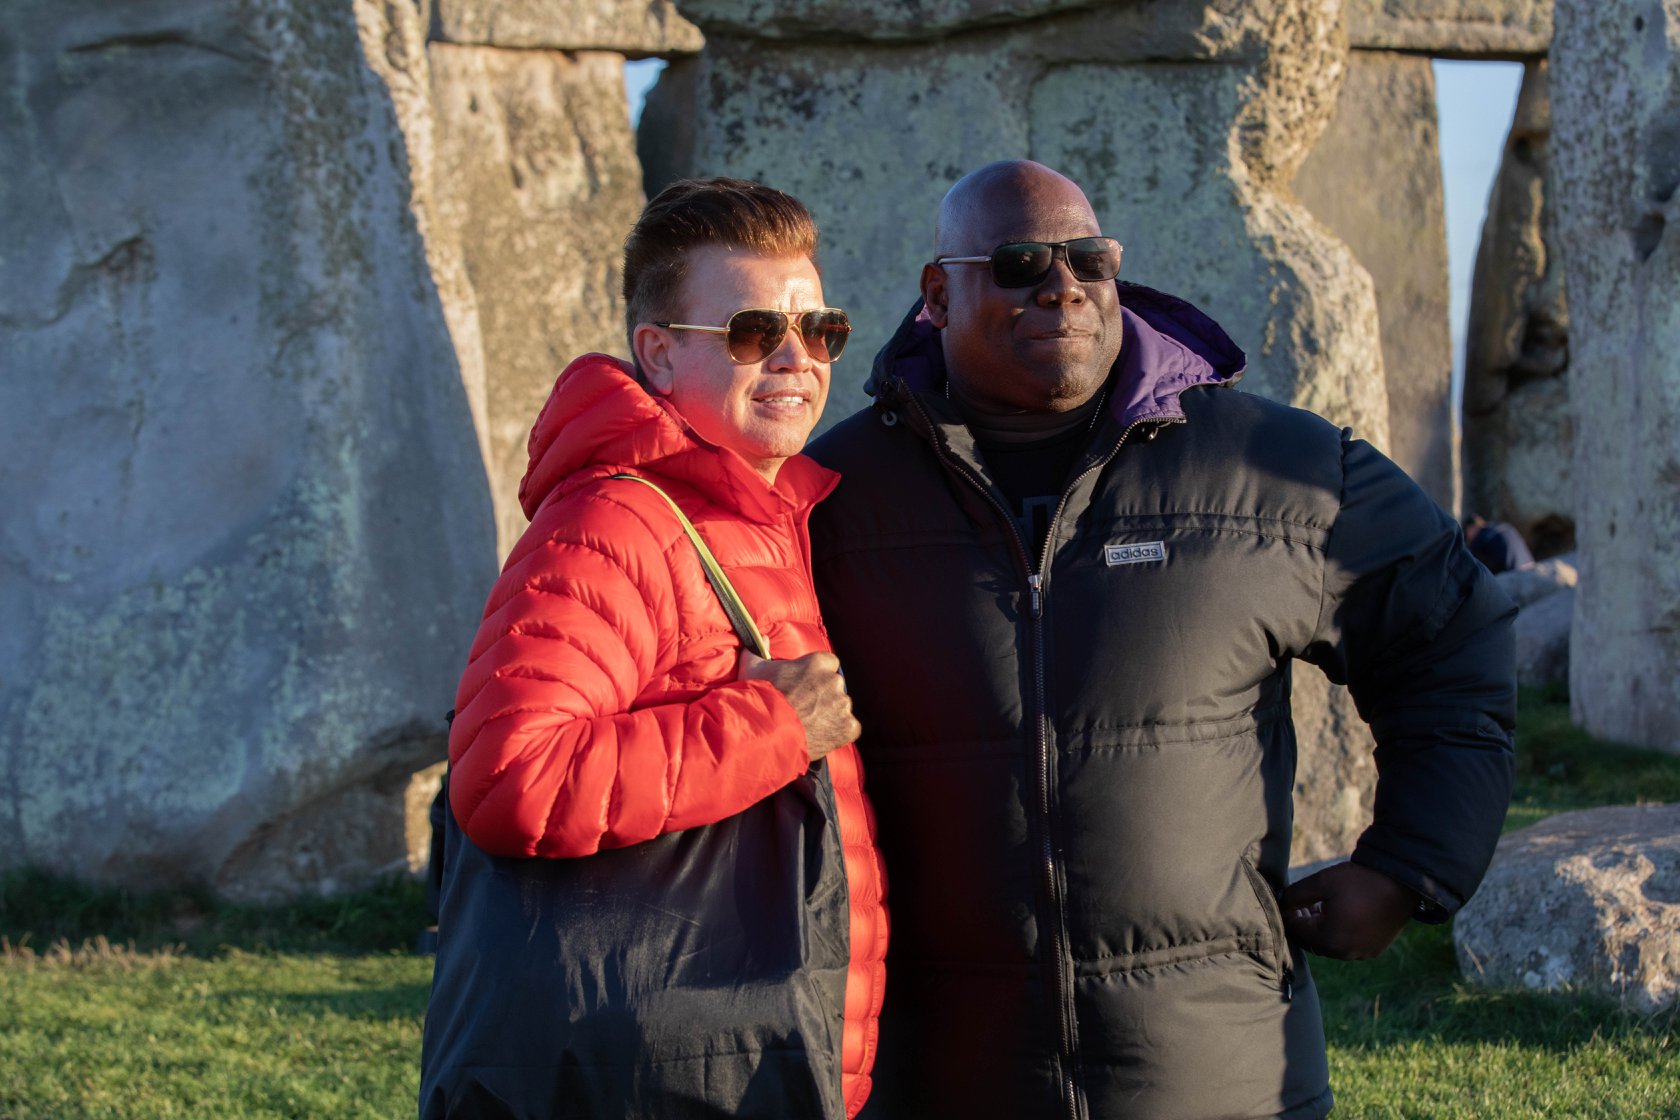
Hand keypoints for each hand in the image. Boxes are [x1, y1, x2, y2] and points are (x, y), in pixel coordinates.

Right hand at [737, 649, 859, 761]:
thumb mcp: (751, 668)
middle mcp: (834, 681)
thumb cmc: (760, 697)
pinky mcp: (848, 727)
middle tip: (806, 708)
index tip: (806, 686)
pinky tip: (821, 736)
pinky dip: (839, 733)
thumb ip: (758, 650)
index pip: (829, 663)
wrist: (766, 731)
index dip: (818, 675)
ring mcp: (842, 704)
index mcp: (817, 663)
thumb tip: (765, 638)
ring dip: (831, 715)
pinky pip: (850, 728)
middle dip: (824, 696)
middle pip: (835, 686)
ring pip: (841, 708)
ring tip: (810, 725)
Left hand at [1281, 861, 1417, 959]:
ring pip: (1331, 945)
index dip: (1287, 915)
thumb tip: (1282, 902)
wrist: (1402, 881)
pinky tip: (1339, 913)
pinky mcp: (1375, 948)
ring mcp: (1363, 953)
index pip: (1296, 932)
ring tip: (1318, 907)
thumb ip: (1296, 895)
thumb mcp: (1321, 882)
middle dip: (1303, 924)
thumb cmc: (1359, 881)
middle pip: (1312, 942)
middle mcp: (1346, 953)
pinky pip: (1349, 945)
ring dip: (1321, 929)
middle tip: (1300, 904)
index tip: (1285, 901)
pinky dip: (1339, 932)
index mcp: (1330, 940)